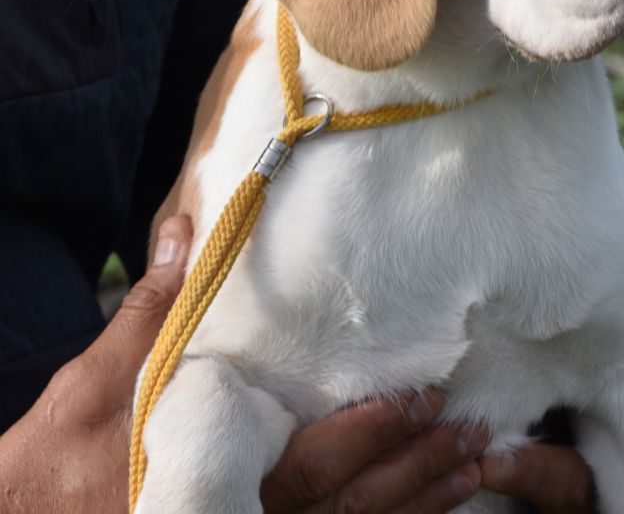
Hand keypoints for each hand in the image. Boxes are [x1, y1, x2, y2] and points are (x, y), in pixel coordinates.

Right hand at [0, 213, 595, 513]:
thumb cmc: (59, 460)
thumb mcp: (92, 385)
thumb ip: (151, 314)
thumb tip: (185, 229)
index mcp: (208, 480)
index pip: (301, 470)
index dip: (364, 440)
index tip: (420, 401)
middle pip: (340, 508)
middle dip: (408, 469)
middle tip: (465, 427)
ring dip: (416, 502)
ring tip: (472, 462)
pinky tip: (437, 501)